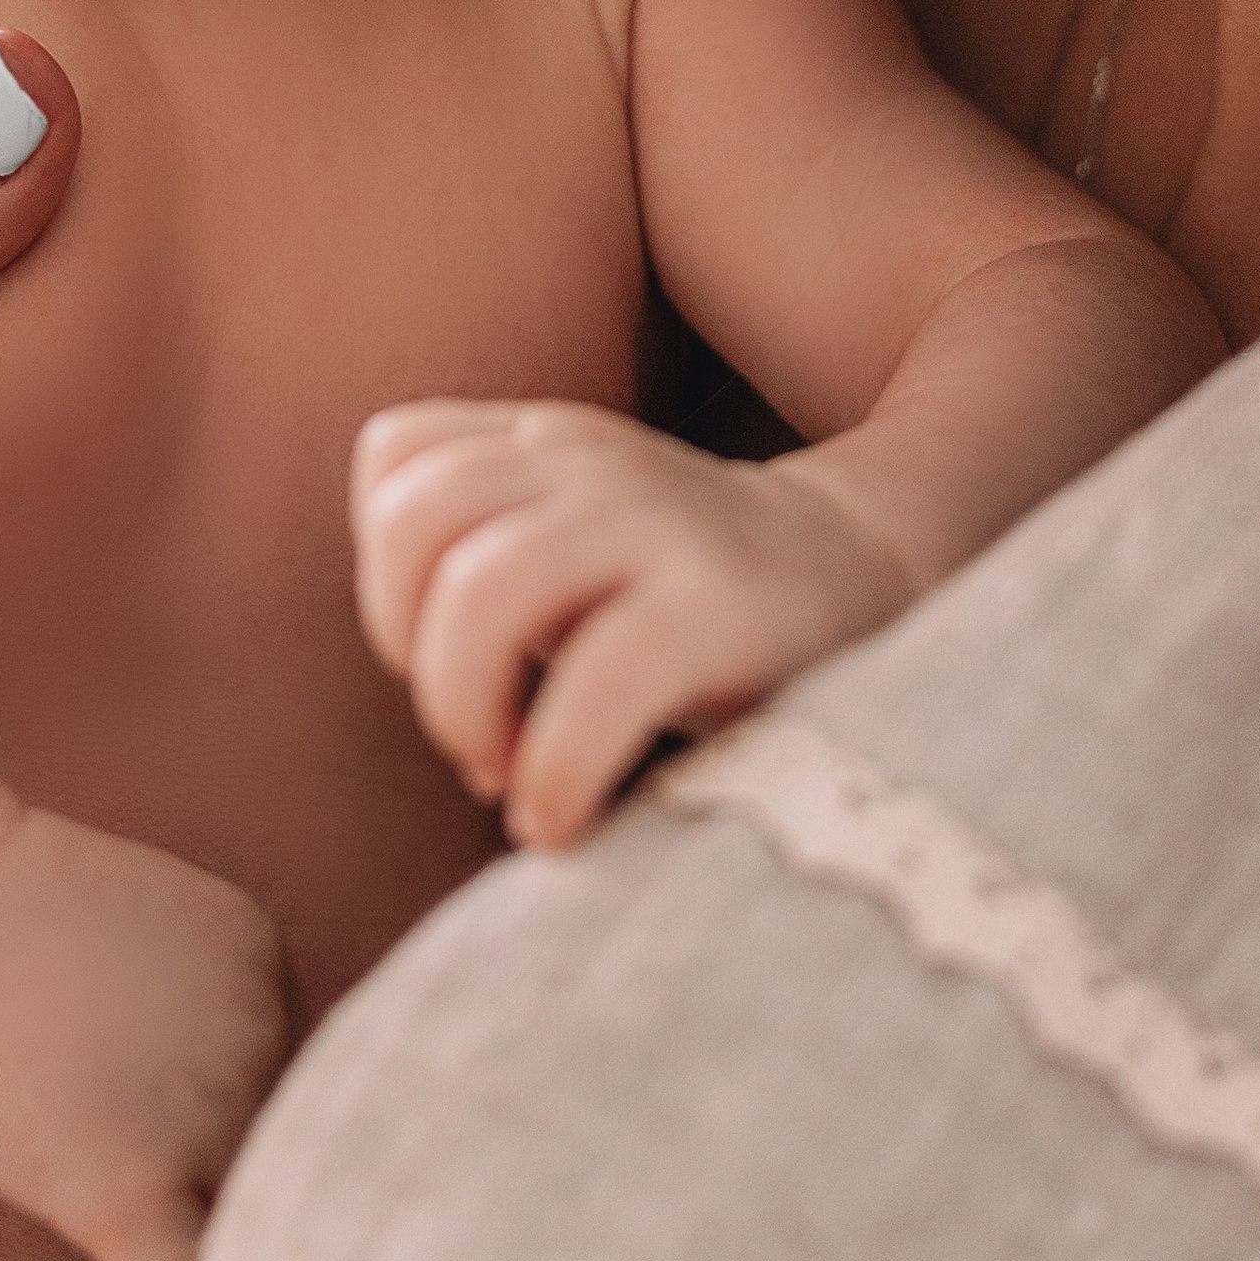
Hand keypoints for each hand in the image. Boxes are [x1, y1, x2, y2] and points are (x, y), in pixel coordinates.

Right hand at [0, 808, 294, 1260]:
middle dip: (261, 1217)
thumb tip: (181, 1093)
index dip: (264, 1136)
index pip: (290, 1076)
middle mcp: (258, 1035)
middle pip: (279, 1153)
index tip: (252, 1190)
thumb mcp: (131, 925)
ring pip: (245, 1230)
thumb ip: (187, 1002)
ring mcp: (205, 1110)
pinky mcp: (134, 1181)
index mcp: (259, 963)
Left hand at [353, 400, 915, 847]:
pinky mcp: (718, 605)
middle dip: (409, 651)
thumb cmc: (693, 602)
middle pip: (412, 520)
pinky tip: (560, 817)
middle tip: (472, 734)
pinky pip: (595, 681)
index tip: (438, 656)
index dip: (387, 573)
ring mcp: (653, 523)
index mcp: (541, 442)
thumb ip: (489, 578)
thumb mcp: (579, 550)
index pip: (396, 453)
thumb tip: (435, 712)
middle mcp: (584, 462)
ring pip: (480, 589)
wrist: (872, 574)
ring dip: (463, 706)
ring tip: (506, 774)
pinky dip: (552, 769)